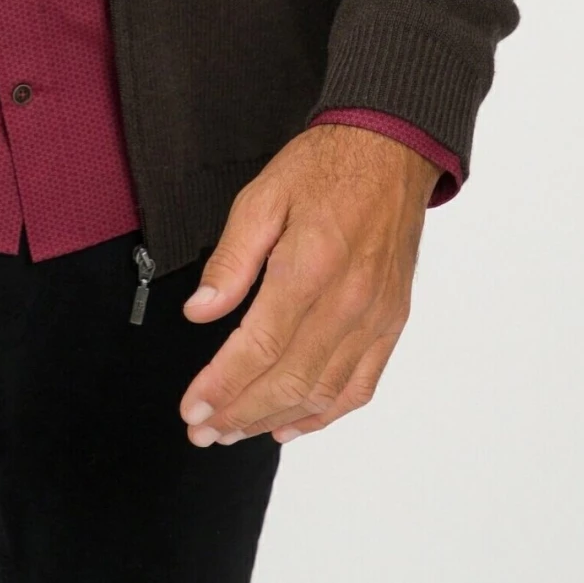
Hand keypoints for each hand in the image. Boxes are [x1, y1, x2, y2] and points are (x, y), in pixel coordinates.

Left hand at [178, 123, 438, 445]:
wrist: (389, 152)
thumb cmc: (322, 168)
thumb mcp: (261, 196)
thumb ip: (230, 259)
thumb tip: (199, 312)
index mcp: (310, 266)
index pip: (259, 346)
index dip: (222, 385)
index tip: (191, 408)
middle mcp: (347, 301)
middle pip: (288, 379)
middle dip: (239, 413)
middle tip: (202, 430)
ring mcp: (375, 317)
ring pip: (322, 392)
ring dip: (274, 420)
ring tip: (234, 431)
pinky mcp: (391, 322)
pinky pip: (359, 386)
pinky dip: (324, 414)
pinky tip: (290, 425)